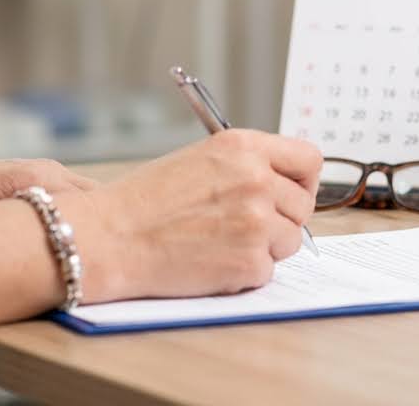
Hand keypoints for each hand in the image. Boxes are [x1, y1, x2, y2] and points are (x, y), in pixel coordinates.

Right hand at [79, 130, 321, 302]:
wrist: (108, 238)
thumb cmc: (146, 200)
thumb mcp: (202, 159)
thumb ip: (248, 165)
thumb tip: (287, 186)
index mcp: (245, 147)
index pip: (309, 159)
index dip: (303, 181)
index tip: (292, 193)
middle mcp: (256, 179)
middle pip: (303, 205)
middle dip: (281, 219)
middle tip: (246, 226)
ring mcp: (256, 222)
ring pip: (290, 241)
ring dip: (264, 247)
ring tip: (220, 242)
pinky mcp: (249, 261)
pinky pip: (267, 271)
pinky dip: (244, 273)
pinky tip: (210, 261)